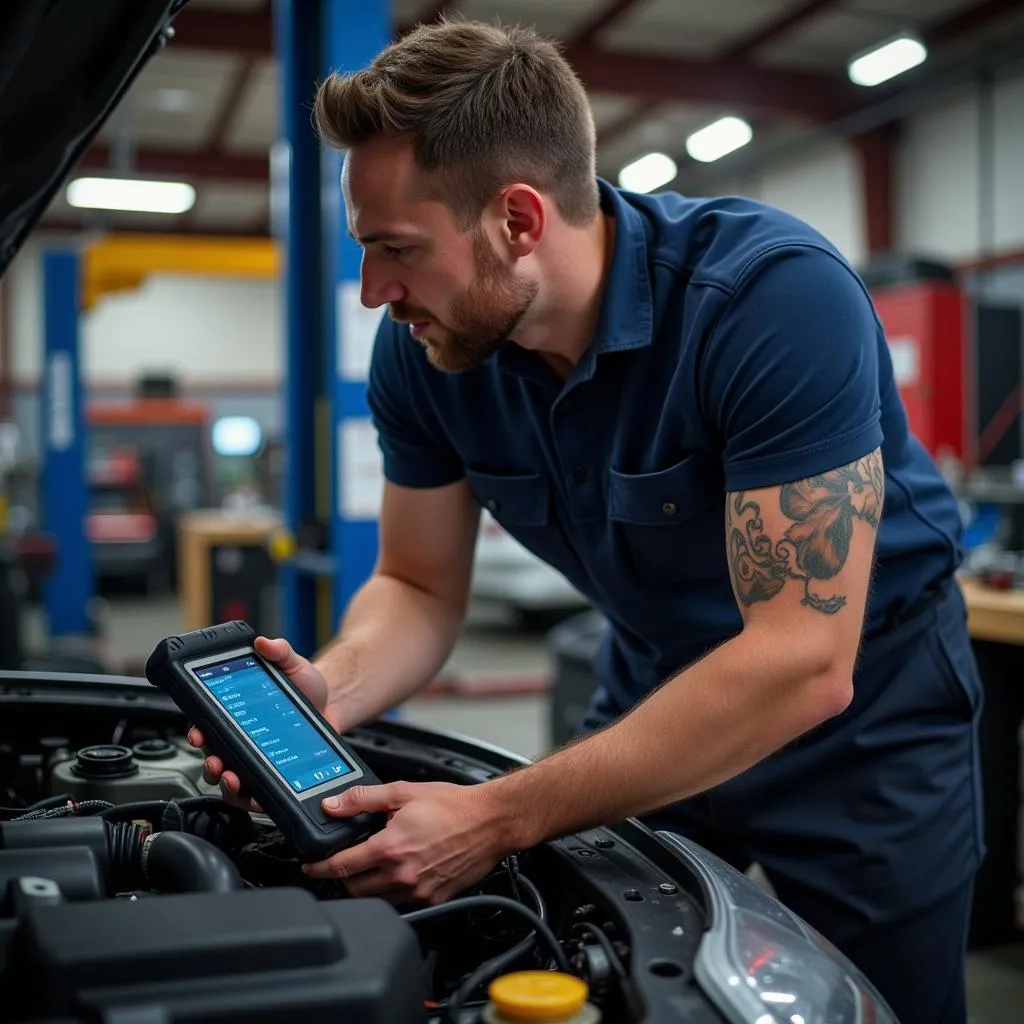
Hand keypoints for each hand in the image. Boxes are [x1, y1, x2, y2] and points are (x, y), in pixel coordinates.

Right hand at [187, 635, 334, 810]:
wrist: (332, 705)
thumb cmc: (306, 686)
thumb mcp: (292, 664)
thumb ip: (279, 651)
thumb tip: (265, 642)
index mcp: (236, 713)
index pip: (206, 724)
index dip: (197, 732)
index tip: (199, 734)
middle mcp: (240, 738)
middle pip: (213, 757)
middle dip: (209, 764)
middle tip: (217, 763)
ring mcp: (255, 759)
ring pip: (228, 780)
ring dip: (225, 785)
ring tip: (234, 779)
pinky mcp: (273, 775)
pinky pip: (254, 793)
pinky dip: (250, 798)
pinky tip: (257, 796)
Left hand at [302, 781, 511, 905]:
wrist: (491, 821)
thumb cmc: (454, 806)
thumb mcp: (403, 792)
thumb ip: (364, 799)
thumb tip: (334, 805)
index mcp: (391, 847)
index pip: (342, 866)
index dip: (320, 867)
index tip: (310, 867)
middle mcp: (402, 874)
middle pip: (354, 889)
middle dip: (342, 878)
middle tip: (342, 864)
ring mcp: (418, 890)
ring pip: (376, 900)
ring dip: (365, 888)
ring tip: (367, 870)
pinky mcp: (433, 898)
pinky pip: (400, 904)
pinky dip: (389, 895)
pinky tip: (393, 877)